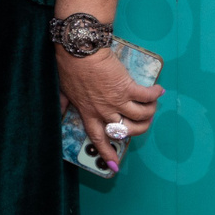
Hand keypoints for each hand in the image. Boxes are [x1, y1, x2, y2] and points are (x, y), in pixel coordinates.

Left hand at [56, 47, 162, 172]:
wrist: (78, 50)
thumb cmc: (69, 67)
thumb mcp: (63, 90)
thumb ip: (63, 104)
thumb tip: (57, 112)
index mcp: (88, 112)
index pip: (98, 138)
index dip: (106, 152)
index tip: (114, 165)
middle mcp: (104, 111)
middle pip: (126, 130)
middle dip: (138, 129)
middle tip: (143, 121)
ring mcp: (117, 100)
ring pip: (141, 116)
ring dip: (150, 112)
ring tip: (151, 104)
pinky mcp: (127, 87)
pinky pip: (146, 97)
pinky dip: (154, 95)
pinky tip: (158, 90)